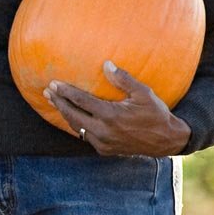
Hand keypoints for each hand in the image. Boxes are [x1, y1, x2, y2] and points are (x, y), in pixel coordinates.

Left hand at [46, 63, 190, 156]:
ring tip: (54, 102)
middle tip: (47, 91)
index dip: (65, 92)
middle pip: (73, 115)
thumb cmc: (156, 113)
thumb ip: (123, 79)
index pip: (81, 102)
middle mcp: (103, 131)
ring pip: (76, 127)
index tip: (53, 83)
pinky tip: (71, 116)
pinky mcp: (104, 150)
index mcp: (111, 116)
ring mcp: (103, 143)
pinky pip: (84, 136)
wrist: (165, 141)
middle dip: (58, 102)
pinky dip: (76, 125)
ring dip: (64, 114)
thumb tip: (106, 64)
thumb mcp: (144, 93)